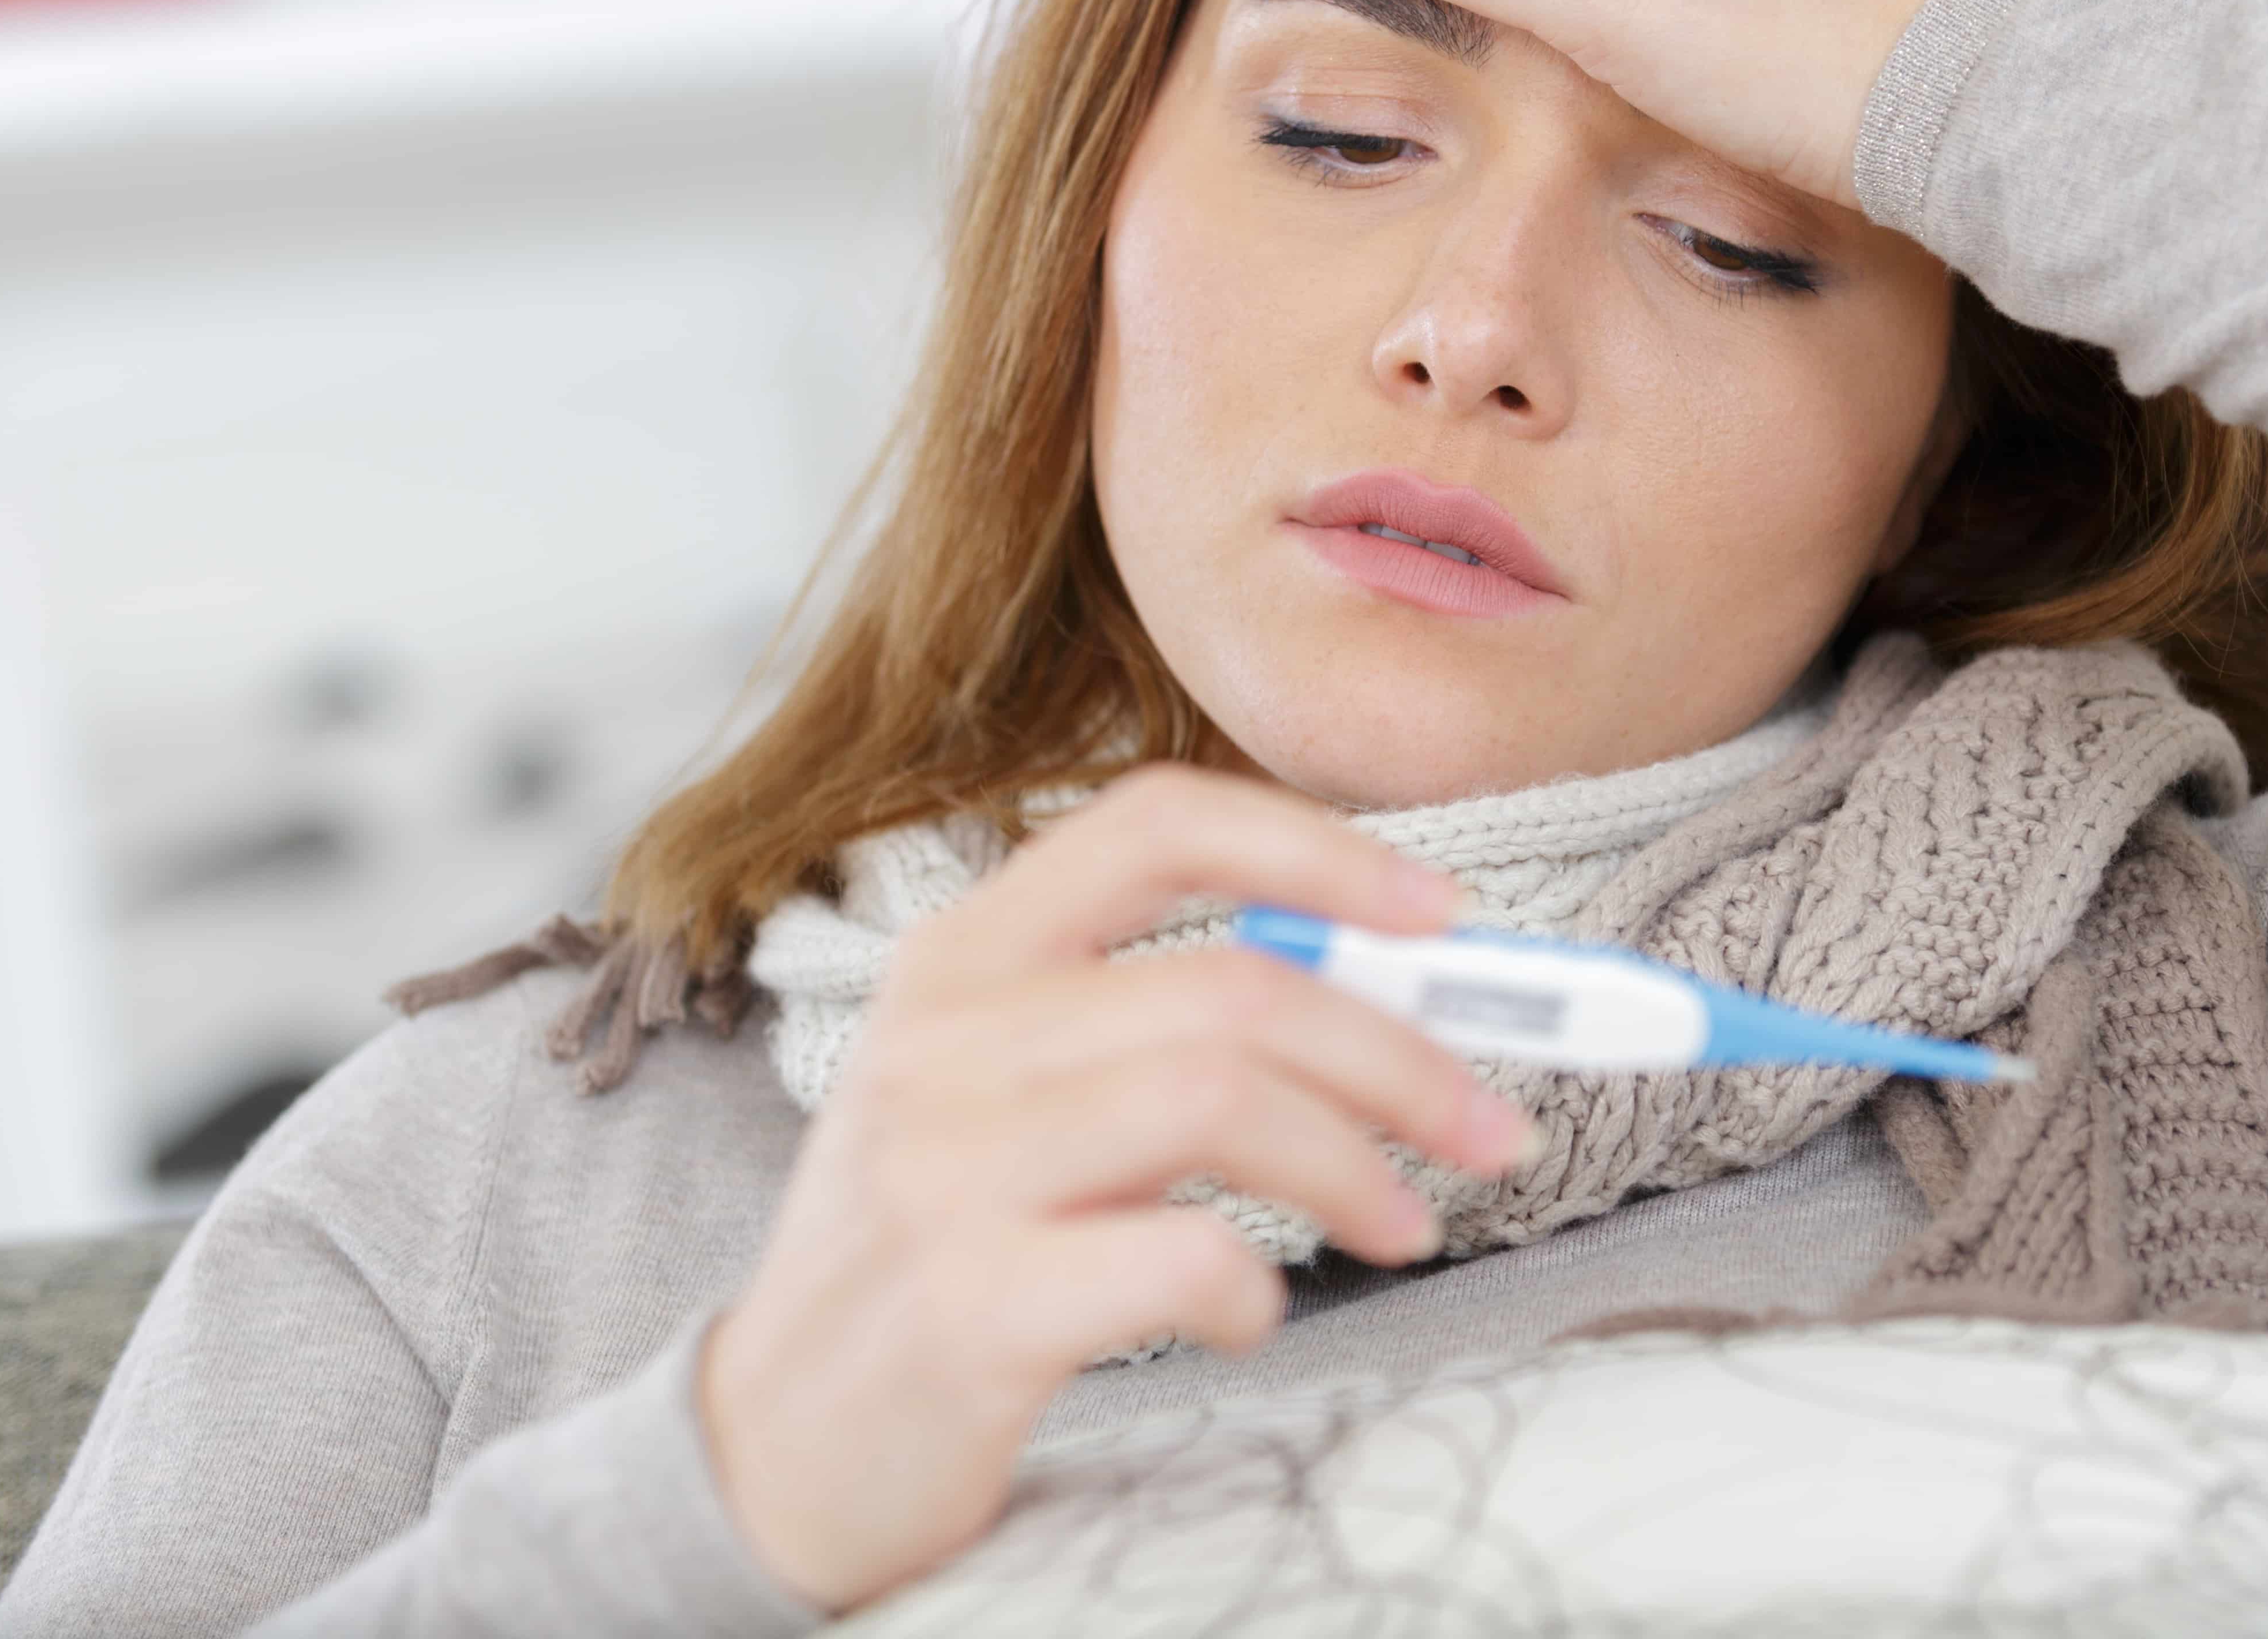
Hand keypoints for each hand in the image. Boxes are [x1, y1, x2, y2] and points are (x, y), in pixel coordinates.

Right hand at [694, 768, 1536, 1611]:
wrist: (774, 1446)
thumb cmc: (936, 1252)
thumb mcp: (1009, 1095)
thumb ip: (1158, 1025)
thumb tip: (1393, 995)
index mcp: (962, 957)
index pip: (1158, 822)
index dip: (1324, 851)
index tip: (1447, 918)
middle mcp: (945, 1039)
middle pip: (1234, 985)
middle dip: (1403, 1054)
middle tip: (1493, 1128)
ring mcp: (946, 1169)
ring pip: (1220, 1097)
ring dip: (1358, 1163)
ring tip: (1405, 1225)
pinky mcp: (968, 1307)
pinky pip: (1176, 1257)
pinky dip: (1257, 1289)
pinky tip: (1253, 1318)